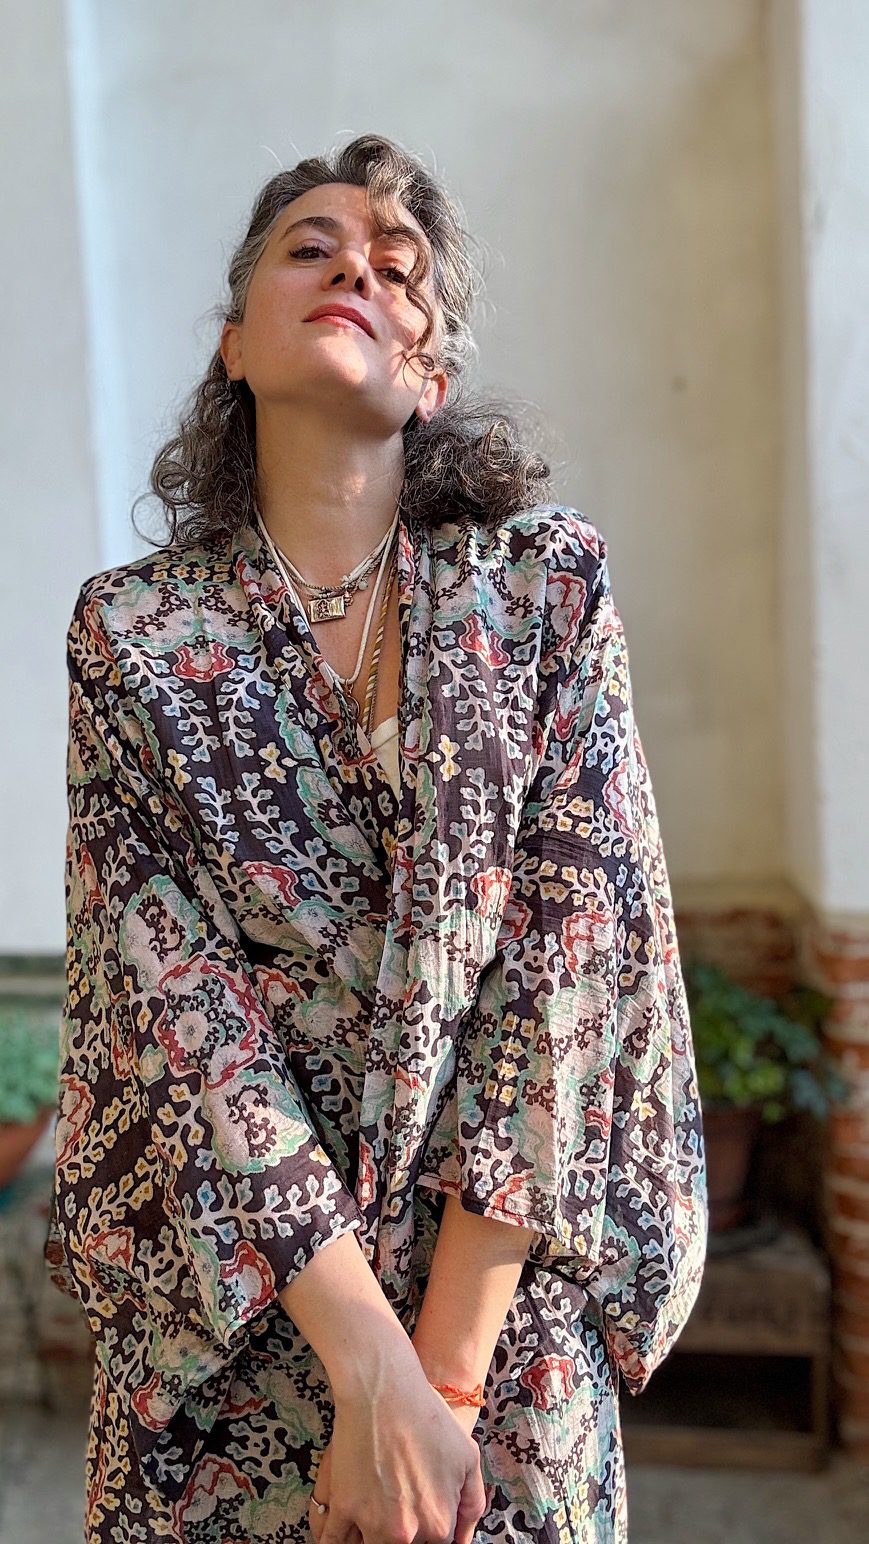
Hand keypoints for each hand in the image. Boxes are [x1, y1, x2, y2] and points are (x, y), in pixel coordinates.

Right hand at [306, 1353, 486, 1543]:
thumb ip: (471, 1506)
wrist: (385, 1390)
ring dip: (371, 1538)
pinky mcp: (343, 1507)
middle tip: (396, 1511)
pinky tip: (341, 1535)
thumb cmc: (428, 1418)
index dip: (429, 1537)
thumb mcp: (468, 1458)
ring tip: (372, 1518)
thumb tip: (462, 1540)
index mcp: (439, 1522)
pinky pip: (334, 1541)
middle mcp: (406, 1531)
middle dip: (400, 1536)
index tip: (420, 1526)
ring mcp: (371, 1522)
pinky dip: (337, 1541)